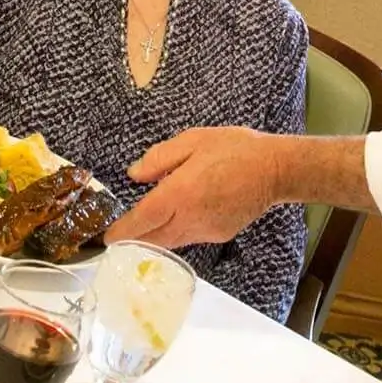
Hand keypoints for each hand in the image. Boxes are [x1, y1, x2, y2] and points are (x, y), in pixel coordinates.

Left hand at [106, 127, 281, 248]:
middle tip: (120, 233)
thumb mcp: (193, 140)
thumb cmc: (235, 149)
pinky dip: (177, 231)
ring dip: (155, 236)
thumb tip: (135, 174)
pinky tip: (180, 215)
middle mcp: (190, 218)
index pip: (141, 221)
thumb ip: (159, 158)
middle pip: (152, 240)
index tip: (106, 237)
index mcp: (179, 194)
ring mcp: (206, 231)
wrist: (275, 169)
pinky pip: (189, 238)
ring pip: (170, 242)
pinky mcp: (219, 235)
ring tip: (146, 224)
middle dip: (134, 239)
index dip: (121, 231)